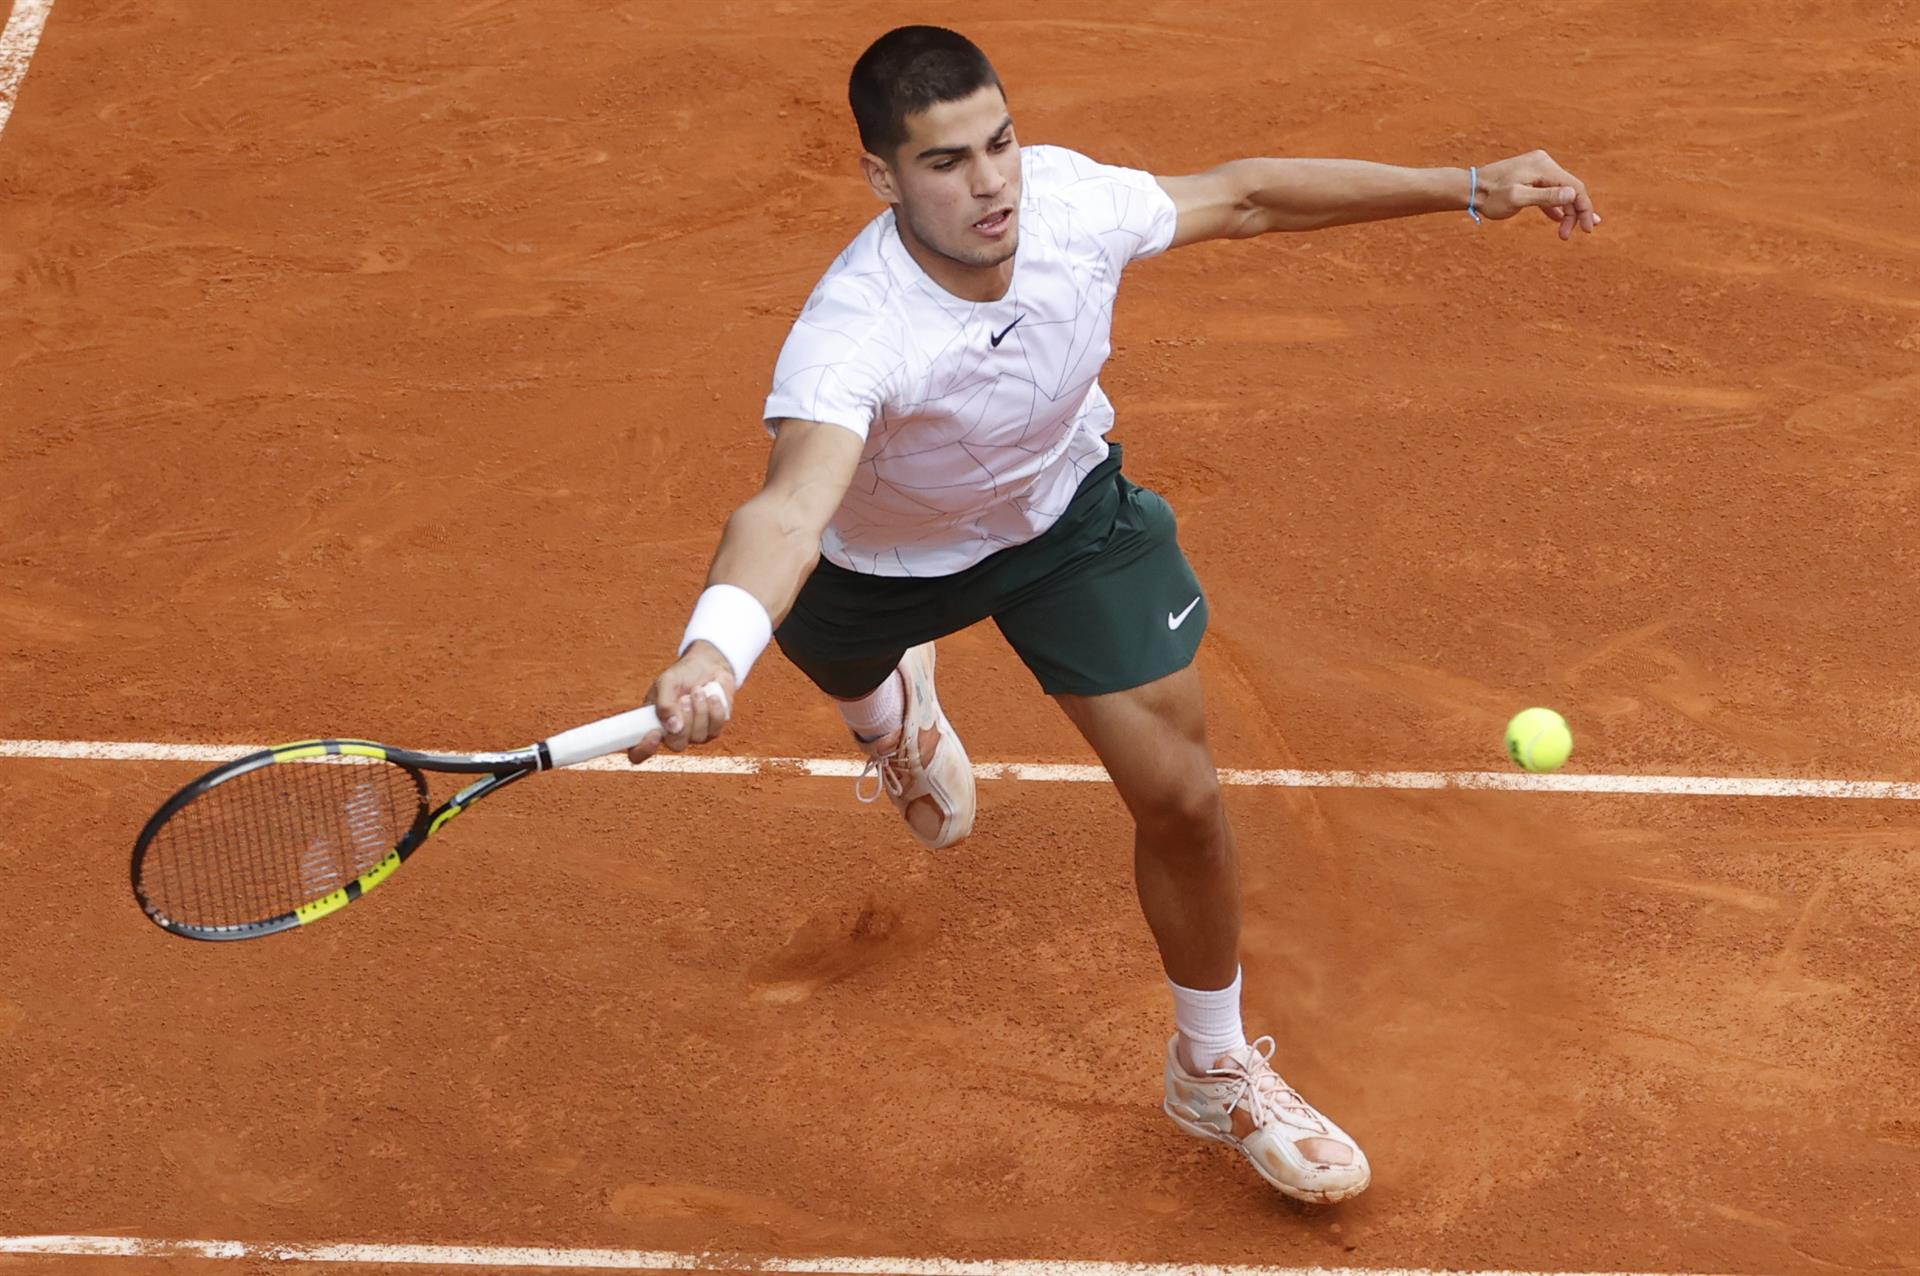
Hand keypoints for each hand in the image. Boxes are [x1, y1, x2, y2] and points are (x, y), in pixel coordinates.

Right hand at [626, 641, 736, 763]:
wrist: (707, 666)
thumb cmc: (681, 676)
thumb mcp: (666, 682)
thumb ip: (664, 704)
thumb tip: (672, 727)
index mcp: (651, 725)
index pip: (638, 752)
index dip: (644, 750)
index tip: (654, 734)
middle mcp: (672, 735)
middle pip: (676, 745)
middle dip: (684, 720)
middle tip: (685, 698)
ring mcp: (694, 735)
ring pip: (698, 736)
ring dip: (700, 709)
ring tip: (697, 690)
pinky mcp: (714, 730)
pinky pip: (716, 728)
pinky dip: (715, 708)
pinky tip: (711, 695)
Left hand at [1474, 150, 1600, 239]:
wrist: (1469, 189)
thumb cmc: (1490, 196)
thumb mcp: (1516, 198)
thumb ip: (1544, 196)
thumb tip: (1572, 194)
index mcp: (1544, 167)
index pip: (1575, 187)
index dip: (1584, 208)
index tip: (1587, 229)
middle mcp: (1544, 164)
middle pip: (1570, 189)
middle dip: (1574, 213)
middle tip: (1566, 236)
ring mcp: (1538, 170)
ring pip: (1560, 192)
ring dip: (1565, 212)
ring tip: (1567, 233)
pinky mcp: (1531, 179)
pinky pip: (1549, 193)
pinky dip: (1555, 207)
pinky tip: (1560, 221)